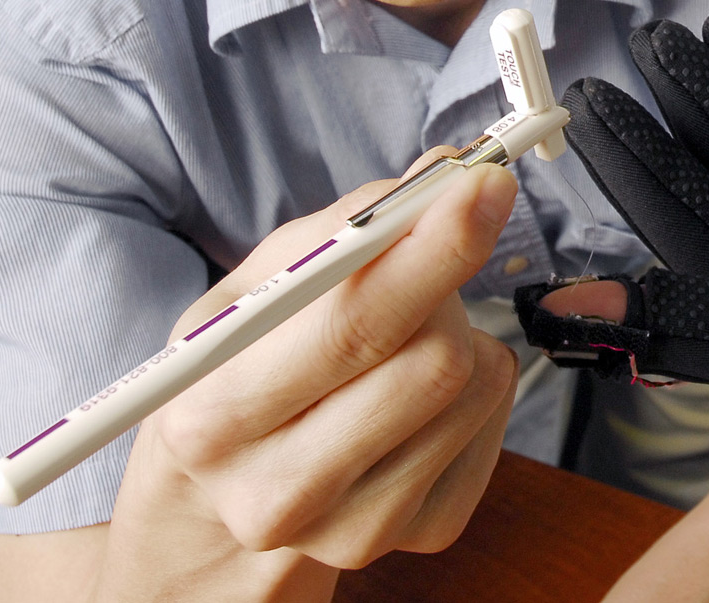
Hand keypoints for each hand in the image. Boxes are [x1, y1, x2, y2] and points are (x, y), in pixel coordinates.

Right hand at [99, 152, 520, 593]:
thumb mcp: (249, 294)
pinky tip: (417, 389)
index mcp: (212, 417)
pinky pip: (496, 418)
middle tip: (440, 238)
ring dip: (457, 331)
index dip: (430, 250)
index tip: (482, 186)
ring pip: (474, 384)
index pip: (350, 326)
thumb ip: (342, 230)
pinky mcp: (421, 535)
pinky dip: (474, 380)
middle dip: (447, 278)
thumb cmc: (242, 374)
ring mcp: (354, 528)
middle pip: (432, 363)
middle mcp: (276, 492)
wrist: (222, 509)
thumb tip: (444, 173)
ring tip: (399, 336)